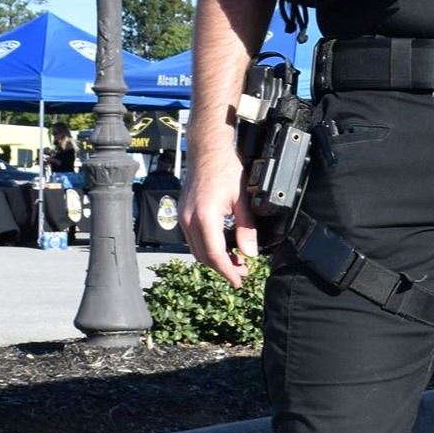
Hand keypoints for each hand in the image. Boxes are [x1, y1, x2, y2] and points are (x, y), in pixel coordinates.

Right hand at [180, 150, 257, 287]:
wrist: (207, 151)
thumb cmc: (226, 170)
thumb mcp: (243, 199)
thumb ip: (246, 228)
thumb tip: (250, 253)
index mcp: (205, 218)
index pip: (215, 255)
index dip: (228, 272)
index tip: (239, 281)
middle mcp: (189, 220)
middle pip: (204, 257)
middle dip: (223, 268)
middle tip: (242, 273)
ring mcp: (183, 217)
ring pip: (197, 250)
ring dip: (215, 259)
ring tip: (236, 261)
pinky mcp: (183, 214)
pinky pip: (193, 240)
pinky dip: (207, 248)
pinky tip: (223, 247)